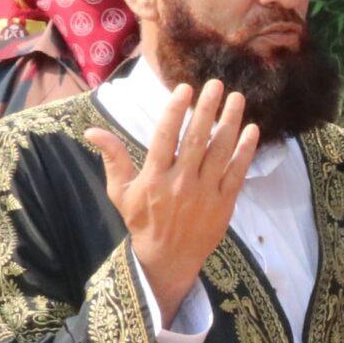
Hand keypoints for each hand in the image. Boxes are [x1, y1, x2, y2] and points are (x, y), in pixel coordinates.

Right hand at [86, 78, 256, 309]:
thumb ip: (113, 158)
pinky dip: (245, 151)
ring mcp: (205, 193)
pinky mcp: (224, 203)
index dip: (175, 111)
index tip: (185, 89)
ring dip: (230, 123)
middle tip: (217, 84)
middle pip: (197, 139)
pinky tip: (251, 130)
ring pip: (220, 152)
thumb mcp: (120, 192)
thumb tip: (91, 131)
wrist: (168, 258)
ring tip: (237, 99)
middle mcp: (180, 182)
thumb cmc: (142, 220)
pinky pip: (237, 173)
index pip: (165, 137)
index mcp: (154, 177)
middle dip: (207, 109)